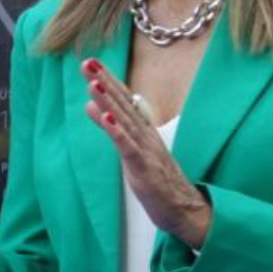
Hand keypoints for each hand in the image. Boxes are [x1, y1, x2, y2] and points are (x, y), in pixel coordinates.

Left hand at [83, 59, 211, 247]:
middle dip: (105, 82)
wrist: (183, 209)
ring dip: (109, 101)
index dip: (108, 81)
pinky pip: (128, 146)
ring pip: (125, 121)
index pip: (123, 100)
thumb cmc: (157, 180)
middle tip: (88, 63)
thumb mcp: (129, 149)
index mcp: (143, 130)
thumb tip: (91, 105)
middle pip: (123, 104)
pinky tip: (106, 116)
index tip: (92, 63)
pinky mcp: (144, 166)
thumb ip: (110, 126)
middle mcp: (146, 134)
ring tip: (93, 83)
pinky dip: (117, 130)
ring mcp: (146, 149)